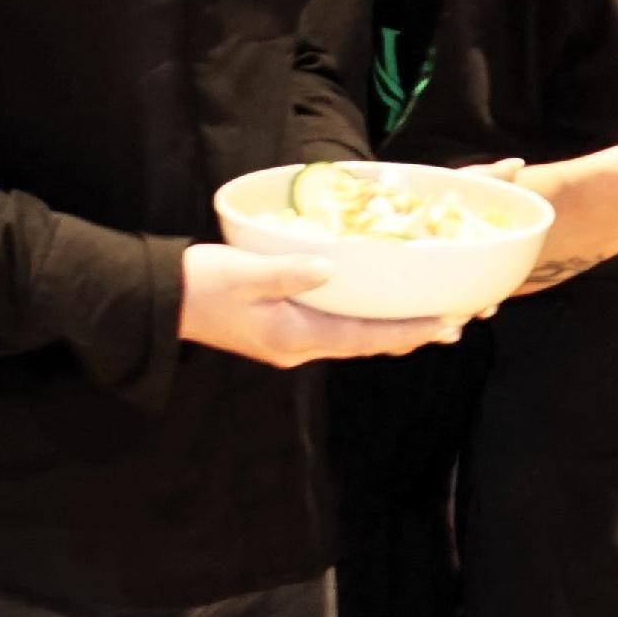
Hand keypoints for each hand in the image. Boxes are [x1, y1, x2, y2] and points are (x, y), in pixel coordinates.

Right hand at [175, 242, 455, 365]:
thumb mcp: (243, 272)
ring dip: (395, 330)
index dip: (411, 331)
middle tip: (460, 320)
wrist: (158, 301)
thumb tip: (331, 267)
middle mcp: (300, 349)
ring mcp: (292, 345)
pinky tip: (384, 311)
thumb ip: (288, 271)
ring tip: (436, 319)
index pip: (367, 336)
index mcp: (295, 337)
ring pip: (357, 339)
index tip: (450, 324)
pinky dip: (369, 323)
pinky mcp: (284, 334)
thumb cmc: (199, 283)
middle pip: (369, 342)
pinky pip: (339, 331)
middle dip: (414, 333)